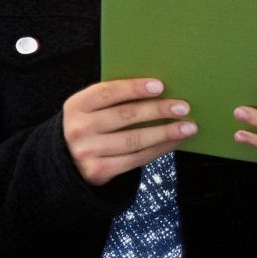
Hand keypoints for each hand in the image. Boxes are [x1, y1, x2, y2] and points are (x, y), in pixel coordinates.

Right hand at [63, 78, 194, 186]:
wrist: (67, 161)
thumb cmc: (90, 126)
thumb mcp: (91, 109)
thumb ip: (115, 99)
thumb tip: (160, 90)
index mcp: (76, 105)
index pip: (108, 92)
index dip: (134, 88)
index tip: (160, 86)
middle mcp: (78, 129)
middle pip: (125, 116)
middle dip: (158, 110)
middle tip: (183, 107)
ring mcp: (87, 152)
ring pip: (134, 140)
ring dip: (166, 133)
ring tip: (188, 127)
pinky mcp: (98, 171)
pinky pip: (136, 159)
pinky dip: (159, 149)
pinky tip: (175, 142)